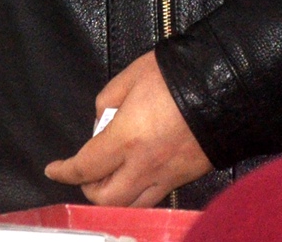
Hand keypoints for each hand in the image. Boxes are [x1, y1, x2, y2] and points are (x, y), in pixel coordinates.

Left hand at [42, 51, 211, 207]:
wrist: (228, 85)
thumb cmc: (178, 76)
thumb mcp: (133, 75)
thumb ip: (108, 100)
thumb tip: (102, 120)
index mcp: (126, 139)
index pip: (85, 167)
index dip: (64, 172)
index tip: (53, 170)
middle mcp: (144, 166)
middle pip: (105, 198)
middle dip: (88, 188)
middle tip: (85, 172)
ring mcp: (167, 176)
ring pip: (131, 205)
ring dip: (114, 197)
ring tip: (110, 177)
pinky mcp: (186, 178)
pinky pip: (155, 197)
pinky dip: (139, 194)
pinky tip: (137, 176)